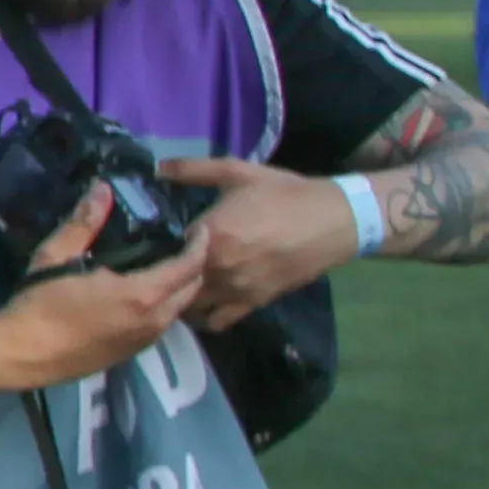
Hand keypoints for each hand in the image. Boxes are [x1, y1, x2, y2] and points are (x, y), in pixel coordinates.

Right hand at [0, 189, 209, 391]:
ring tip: (163, 266)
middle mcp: (154, 320)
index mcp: (141, 294)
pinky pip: (162, 323)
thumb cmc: (39, 305)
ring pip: (180, 309)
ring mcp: (146, 340)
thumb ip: (84, 223)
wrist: (22, 356)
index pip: (190, 266)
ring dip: (180, 287)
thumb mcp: (56, 257)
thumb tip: (103, 189)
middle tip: (181, 245)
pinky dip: (164, 305)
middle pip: (193, 289)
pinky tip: (142, 293)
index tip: (199, 228)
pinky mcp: (134, 352)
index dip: (199, 244)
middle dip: (195, 266)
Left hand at [160, 153, 358, 327]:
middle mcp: (217, 267)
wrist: (334, 221)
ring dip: (180, 298)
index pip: (166, 250)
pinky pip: (218, 321)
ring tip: (180, 286)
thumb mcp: (237, 172)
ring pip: (190, 306)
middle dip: (165, 276)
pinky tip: (204, 302)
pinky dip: (205, 316)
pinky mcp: (254, 303)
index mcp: (209, 235)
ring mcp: (235, 289)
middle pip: (173, 283)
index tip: (155, 243)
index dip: (158, 247)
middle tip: (162, 268)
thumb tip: (158, 167)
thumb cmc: (284, 194)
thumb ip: (194, 169)